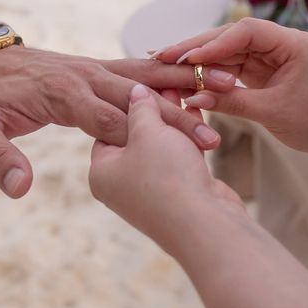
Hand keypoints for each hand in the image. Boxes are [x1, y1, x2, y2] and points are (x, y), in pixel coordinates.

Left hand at [0, 47, 235, 197]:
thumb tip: (21, 189)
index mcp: (66, 95)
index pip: (115, 118)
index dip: (154, 132)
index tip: (192, 145)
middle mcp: (88, 77)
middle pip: (143, 94)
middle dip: (182, 107)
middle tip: (221, 114)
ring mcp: (97, 69)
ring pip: (149, 72)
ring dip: (186, 77)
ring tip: (227, 79)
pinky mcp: (101, 68)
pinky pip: (141, 67)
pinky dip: (171, 70)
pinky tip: (199, 76)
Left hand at [89, 84, 243, 253]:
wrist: (204, 223)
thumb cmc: (166, 176)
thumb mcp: (148, 131)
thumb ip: (140, 107)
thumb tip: (134, 90)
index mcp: (102, 172)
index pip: (106, 128)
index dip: (126, 104)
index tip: (143, 84)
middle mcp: (122, 185)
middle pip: (135, 136)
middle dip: (154, 111)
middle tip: (167, 85)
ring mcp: (151, 192)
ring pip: (160, 147)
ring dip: (173, 123)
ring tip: (184, 94)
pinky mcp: (178, 194)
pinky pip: (179, 159)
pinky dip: (186, 139)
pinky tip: (197, 116)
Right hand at [154, 18, 307, 157]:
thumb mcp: (273, 112)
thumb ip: (233, 101)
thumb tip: (193, 98)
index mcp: (292, 44)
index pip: (246, 32)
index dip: (214, 43)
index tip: (187, 56)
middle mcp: (279, 42)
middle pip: (231, 36)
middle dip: (198, 46)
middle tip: (164, 54)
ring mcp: (268, 54)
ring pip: (226, 50)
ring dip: (198, 58)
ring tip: (166, 63)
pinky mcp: (260, 68)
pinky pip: (229, 65)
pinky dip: (207, 71)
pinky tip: (185, 74)